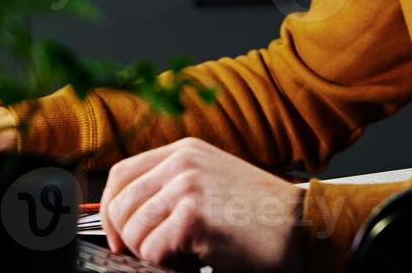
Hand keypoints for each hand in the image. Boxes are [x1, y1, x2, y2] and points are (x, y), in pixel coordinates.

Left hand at [100, 137, 305, 270]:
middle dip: (129, 238)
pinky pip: (153, 251)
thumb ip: (172, 187)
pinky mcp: (192, 216)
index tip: (119, 234)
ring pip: (132, 231)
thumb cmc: (260, 215)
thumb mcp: (211, 182)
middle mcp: (182, 162)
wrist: (300, 228)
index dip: (111, 209)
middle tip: (158, 254)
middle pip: (120, 204)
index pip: (120, 175)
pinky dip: (169, 265)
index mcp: (184, 150)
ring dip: (152, 254)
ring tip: (185, 255)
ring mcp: (186, 186)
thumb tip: (130, 215)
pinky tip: (195, 259)